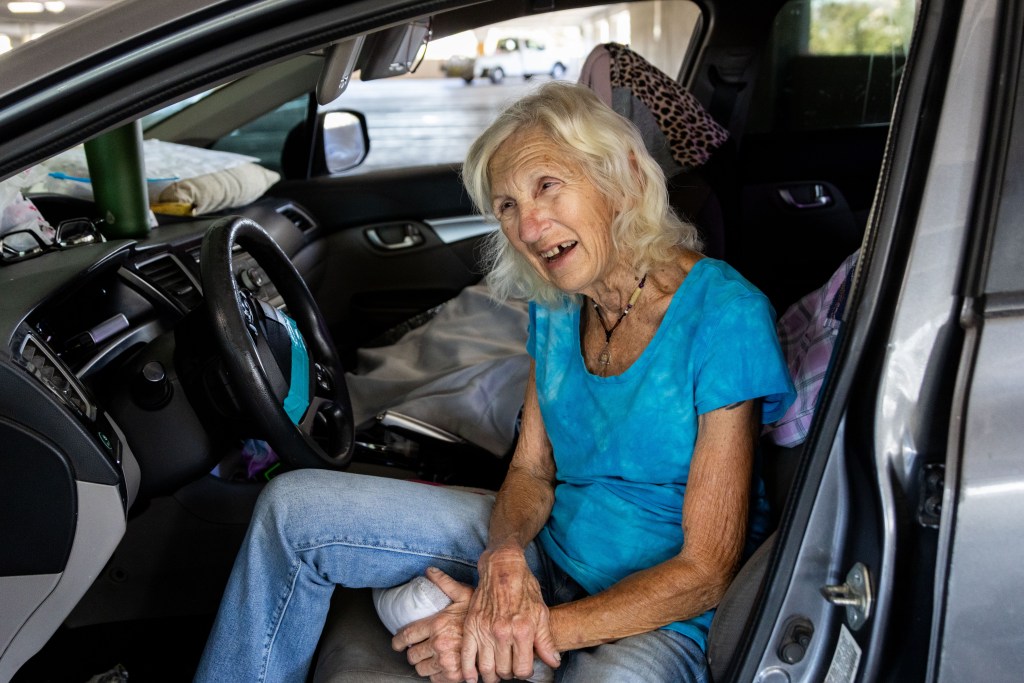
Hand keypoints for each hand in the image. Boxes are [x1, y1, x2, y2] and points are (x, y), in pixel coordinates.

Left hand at [392, 567, 472, 681]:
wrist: (502, 633)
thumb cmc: (483, 612)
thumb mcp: (464, 594)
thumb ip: (445, 583)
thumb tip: (430, 570)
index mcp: (437, 625)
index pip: (407, 635)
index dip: (398, 641)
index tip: (397, 643)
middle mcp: (439, 644)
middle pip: (412, 656)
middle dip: (413, 653)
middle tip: (418, 650)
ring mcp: (446, 662)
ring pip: (421, 670)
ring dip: (424, 665)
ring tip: (430, 659)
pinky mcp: (455, 675)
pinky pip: (435, 680)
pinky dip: (436, 675)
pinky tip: (441, 667)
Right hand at [461, 547, 559, 682]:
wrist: (503, 568)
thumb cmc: (524, 588)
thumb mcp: (541, 613)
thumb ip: (546, 641)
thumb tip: (553, 662)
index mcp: (522, 631)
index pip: (523, 669)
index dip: (525, 672)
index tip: (524, 667)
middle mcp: (502, 633)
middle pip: (504, 671)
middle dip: (508, 673)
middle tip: (509, 668)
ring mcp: (484, 630)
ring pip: (486, 668)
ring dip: (491, 675)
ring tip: (495, 673)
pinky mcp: (471, 626)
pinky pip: (466, 655)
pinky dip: (468, 671)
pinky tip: (472, 677)